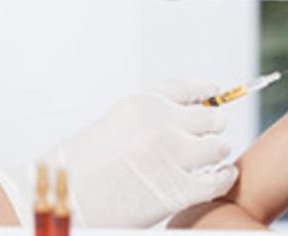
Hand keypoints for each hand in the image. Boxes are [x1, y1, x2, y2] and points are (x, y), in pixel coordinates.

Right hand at [0, 80, 237, 227]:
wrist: (64, 197)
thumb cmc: (80, 168)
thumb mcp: (113, 127)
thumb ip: (147, 121)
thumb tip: (185, 122)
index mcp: (142, 104)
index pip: (187, 90)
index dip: (205, 92)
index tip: (215, 93)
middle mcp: (160, 124)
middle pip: (209, 118)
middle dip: (213, 125)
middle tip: (214, 132)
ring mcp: (171, 156)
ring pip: (217, 147)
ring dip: (217, 152)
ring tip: (214, 157)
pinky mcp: (177, 189)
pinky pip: (217, 180)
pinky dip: (223, 177)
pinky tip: (221, 176)